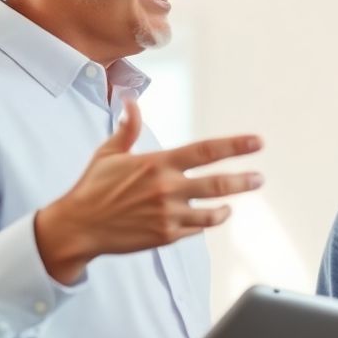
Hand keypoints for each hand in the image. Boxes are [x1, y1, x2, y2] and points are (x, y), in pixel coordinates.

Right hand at [35, 97, 263, 283]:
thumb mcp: (109, 154)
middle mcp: (167, 189)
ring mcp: (169, 215)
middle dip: (243, 180)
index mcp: (158, 164)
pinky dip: (205, 222)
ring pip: (212, 211)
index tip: (257, 142)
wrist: (77, 227)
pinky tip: (207, 217)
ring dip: (227, 206)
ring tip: (233, 203)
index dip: (235, 146)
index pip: (206, 151)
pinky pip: (196, 229)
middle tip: (259, 178)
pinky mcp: (166, 237)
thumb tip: (130, 101)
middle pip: (218, 183)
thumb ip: (128, 129)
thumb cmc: (92, 188)